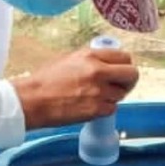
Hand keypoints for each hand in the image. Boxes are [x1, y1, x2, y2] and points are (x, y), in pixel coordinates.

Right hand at [11, 46, 139, 129]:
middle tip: (121, 85)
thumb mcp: (70, 60)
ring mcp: (99, 91)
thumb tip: (108, 64)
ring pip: (121, 94)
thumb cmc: (46, 80)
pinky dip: (104, 109)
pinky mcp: (96, 110)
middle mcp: (98, 72)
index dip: (125, 65)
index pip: (124, 57)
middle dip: (129, 81)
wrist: (33, 100)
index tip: (121, 71)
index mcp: (91, 56)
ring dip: (113, 97)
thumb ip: (92, 60)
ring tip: (96, 97)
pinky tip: (90, 106)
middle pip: (132, 74)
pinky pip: (111, 109)